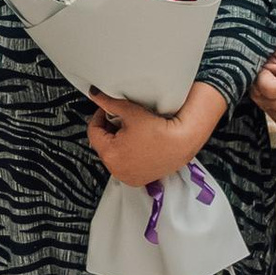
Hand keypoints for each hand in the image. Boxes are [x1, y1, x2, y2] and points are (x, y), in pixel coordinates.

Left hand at [83, 89, 207, 189]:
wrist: (182, 142)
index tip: (107, 110)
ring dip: (117, 143)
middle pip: (102, 145)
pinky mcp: (138, 180)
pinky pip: (124, 166)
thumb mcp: (129, 111)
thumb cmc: (159, 130)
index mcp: (110, 154)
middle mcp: (116, 170)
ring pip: (113, 156)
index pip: (93, 131)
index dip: (99, 117)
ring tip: (130, 132)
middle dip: (108, 131)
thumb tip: (95, 94)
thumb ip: (108, 102)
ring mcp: (127, 177)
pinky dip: (126, 156)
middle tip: (120, 120)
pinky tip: (137, 145)